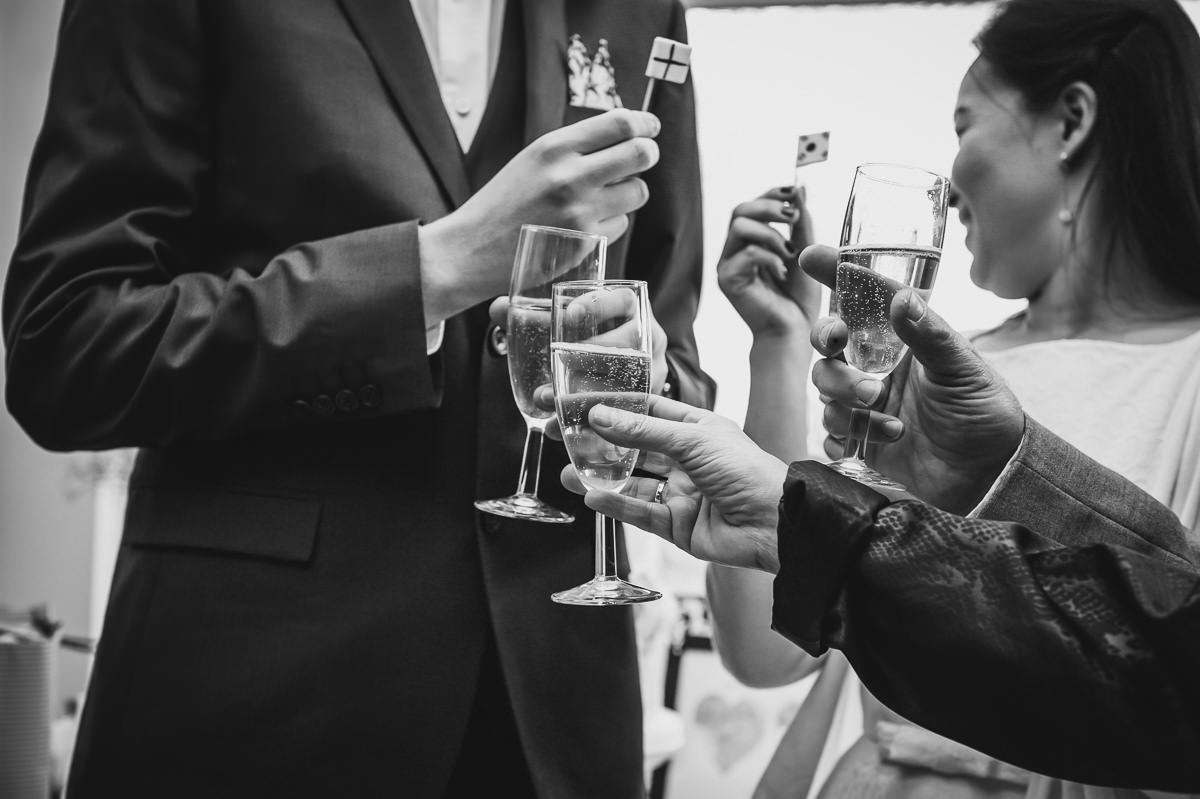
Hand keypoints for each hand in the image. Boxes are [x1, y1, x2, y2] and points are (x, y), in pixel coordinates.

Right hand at [422, 109, 660, 318]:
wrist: (473, 248)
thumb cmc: (504, 202)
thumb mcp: (533, 160)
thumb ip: (576, 147)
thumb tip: (626, 137)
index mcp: (554, 148)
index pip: (620, 123)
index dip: (644, 123)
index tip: (650, 127)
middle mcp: (570, 176)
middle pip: (640, 153)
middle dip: (648, 153)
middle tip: (643, 156)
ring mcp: (580, 212)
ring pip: (637, 191)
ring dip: (629, 192)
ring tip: (603, 196)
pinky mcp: (586, 243)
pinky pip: (620, 224)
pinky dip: (610, 223)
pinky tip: (583, 225)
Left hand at [488, 292, 669, 438]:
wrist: (631, 368)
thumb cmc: (595, 338)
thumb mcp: (570, 325)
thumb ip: (535, 315)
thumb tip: (497, 309)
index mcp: (632, 311)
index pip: (622, 300)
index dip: (599, 305)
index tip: (570, 315)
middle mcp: (648, 339)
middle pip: (626, 346)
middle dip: (586, 360)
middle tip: (553, 370)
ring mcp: (651, 373)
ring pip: (626, 385)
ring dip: (584, 396)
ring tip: (549, 403)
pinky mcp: (647, 404)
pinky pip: (621, 417)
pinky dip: (587, 425)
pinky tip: (560, 428)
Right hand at [559, 395, 788, 571]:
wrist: (776, 523)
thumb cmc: (747, 471)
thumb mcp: (692, 440)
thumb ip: (643, 432)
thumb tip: (599, 416)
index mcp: (695, 429)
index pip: (645, 412)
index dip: (611, 406)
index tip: (577, 402)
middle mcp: (686, 460)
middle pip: (632, 448)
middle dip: (597, 443)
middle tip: (561, 437)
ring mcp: (680, 493)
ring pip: (631, 482)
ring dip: (600, 476)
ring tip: (567, 471)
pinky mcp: (677, 526)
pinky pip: (640, 513)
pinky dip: (616, 504)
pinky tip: (592, 496)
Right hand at [717, 186, 820, 338]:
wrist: (794, 330)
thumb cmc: (799, 296)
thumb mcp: (805, 250)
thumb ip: (800, 222)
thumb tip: (799, 189)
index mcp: (751, 241)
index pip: (752, 205)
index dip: (771, 193)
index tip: (793, 194)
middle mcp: (735, 250)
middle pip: (740, 210)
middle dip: (769, 208)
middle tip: (793, 218)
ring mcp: (728, 265)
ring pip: (739, 227)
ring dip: (771, 235)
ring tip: (789, 254)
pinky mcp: (727, 280)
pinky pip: (746, 253)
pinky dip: (769, 257)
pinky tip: (781, 271)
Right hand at [800, 245, 1024, 513]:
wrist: (990, 476)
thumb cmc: (984, 412)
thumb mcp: (964, 368)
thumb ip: (930, 335)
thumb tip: (901, 300)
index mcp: (900, 342)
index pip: (860, 300)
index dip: (834, 275)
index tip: (811, 257)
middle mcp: (877, 369)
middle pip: (827, 348)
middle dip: (829, 348)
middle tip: (846, 354)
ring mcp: (865, 406)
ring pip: (824, 390)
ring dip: (845, 398)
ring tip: (884, 413)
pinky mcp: (860, 443)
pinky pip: (830, 434)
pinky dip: (843, 436)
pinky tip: (876, 441)